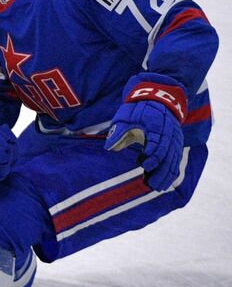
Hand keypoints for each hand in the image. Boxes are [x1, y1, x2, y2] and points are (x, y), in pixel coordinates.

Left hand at [105, 75, 186, 190]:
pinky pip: (176, 160)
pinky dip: (171, 171)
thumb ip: (119, 131)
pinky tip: (165, 182)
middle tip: (150, 184)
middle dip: (160, 171)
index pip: (158, 144)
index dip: (152, 156)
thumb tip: (110, 147)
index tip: (143, 165)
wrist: (157, 99)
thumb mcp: (126, 116)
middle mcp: (169, 134)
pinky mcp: (175, 144)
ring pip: (173, 161)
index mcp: (157, 127)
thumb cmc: (137, 109)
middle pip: (168, 156)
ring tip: (157, 187)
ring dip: (166, 175)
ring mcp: (174, 140)